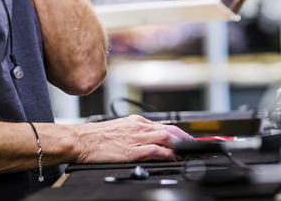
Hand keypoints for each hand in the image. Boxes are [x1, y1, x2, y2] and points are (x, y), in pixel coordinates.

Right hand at [73, 115, 193, 163]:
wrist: (79, 140)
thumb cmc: (95, 138)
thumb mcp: (120, 130)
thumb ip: (137, 134)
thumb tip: (151, 143)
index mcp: (137, 122)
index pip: (166, 126)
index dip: (182, 134)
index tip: (192, 141)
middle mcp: (139, 126)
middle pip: (171, 131)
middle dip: (188, 140)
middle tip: (200, 149)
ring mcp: (136, 137)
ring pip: (167, 137)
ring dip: (183, 146)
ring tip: (193, 154)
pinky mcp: (131, 150)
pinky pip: (155, 150)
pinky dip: (168, 154)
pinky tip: (175, 159)